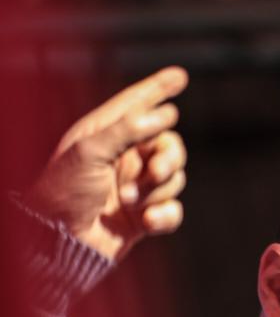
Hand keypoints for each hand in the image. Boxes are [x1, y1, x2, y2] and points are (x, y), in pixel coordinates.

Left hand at [26, 66, 188, 261]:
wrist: (62, 241)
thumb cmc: (66, 190)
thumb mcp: (90, 150)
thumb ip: (128, 129)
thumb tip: (166, 114)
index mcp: (108, 134)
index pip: (139, 105)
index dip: (160, 89)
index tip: (180, 75)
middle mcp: (126, 158)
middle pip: (170, 145)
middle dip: (168, 158)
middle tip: (153, 172)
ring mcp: (138, 188)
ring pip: (175, 179)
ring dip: (155, 191)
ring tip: (126, 201)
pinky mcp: (146, 218)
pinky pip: (174, 211)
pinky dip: (164, 216)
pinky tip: (146, 222)